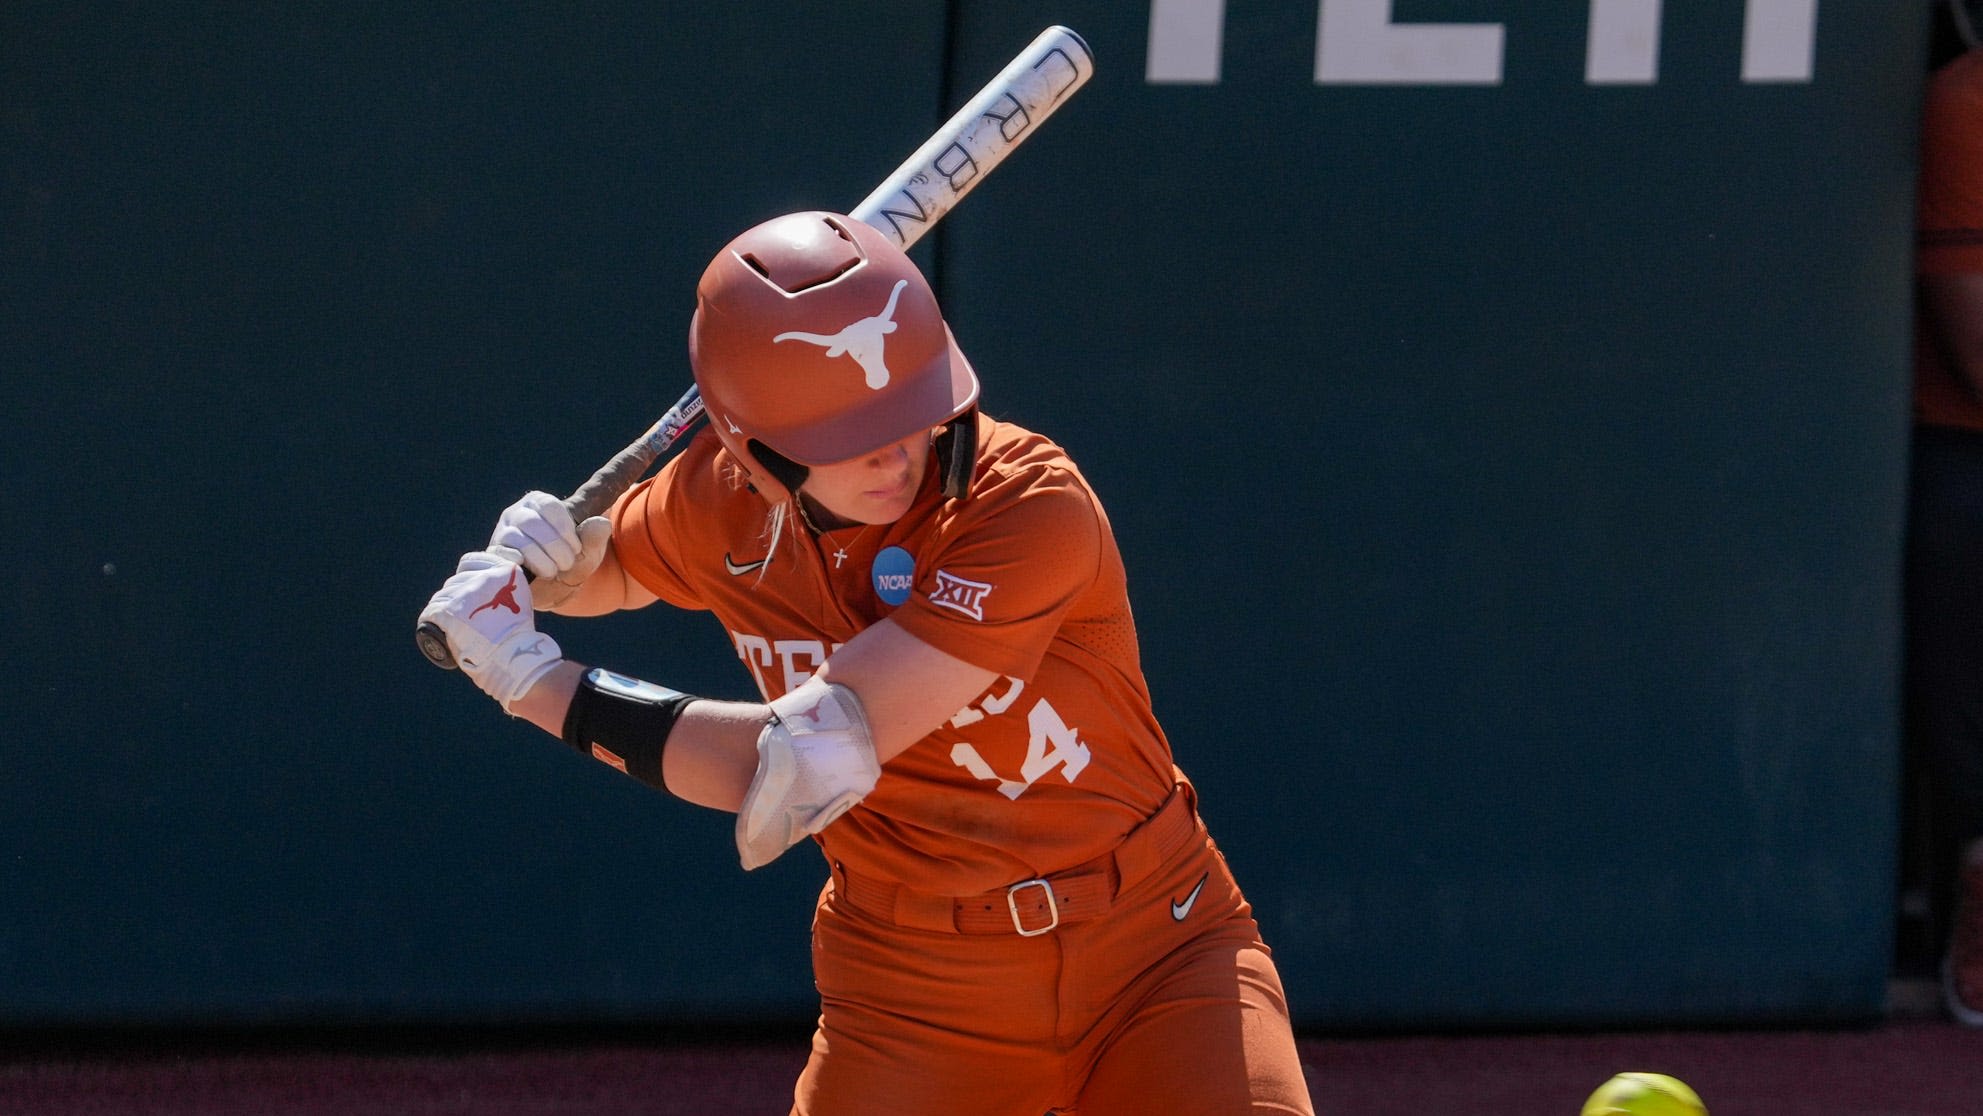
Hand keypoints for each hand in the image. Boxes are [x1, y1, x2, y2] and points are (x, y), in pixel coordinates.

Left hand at [418, 551, 563, 709]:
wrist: (511, 654)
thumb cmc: (518, 634)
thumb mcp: (520, 601)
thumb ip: (508, 589)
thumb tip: (500, 590)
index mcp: (501, 572)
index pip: (470, 562)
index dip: (465, 573)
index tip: (466, 585)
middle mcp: (482, 578)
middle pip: (455, 581)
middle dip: (456, 595)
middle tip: (460, 612)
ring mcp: (464, 594)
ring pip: (442, 595)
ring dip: (444, 607)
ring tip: (448, 621)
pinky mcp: (448, 611)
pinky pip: (431, 610)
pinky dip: (431, 617)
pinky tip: (434, 623)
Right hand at [489, 491, 610, 609]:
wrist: (553, 590)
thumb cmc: (571, 563)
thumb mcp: (589, 551)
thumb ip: (596, 537)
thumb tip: (601, 523)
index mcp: (540, 503)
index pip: (549, 505)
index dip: (565, 529)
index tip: (577, 548)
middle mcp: (517, 513)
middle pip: (532, 522)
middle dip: (554, 546)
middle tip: (567, 563)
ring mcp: (503, 533)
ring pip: (517, 539)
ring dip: (540, 559)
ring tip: (552, 571)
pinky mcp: (495, 554)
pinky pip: (501, 555)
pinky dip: (518, 564)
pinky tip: (529, 571)